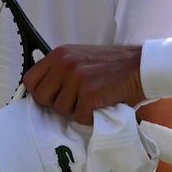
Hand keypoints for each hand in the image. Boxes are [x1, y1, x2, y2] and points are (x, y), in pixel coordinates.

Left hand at [23, 44, 144, 123]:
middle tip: (76, 100)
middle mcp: (65, 63)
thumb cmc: (114, 66)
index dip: (39, 93)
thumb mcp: (81, 58)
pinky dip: (91, 117)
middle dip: (57, 104)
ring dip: (76, 111)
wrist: (141, 66)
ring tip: (93, 100)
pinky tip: (102, 105)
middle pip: (41, 98)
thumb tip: (44, 92)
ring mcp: (76, 78)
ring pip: (61, 110)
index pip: (30, 80)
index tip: (52, 97)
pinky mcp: (89, 93)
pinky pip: (80, 117)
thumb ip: (61, 70)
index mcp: (60, 54)